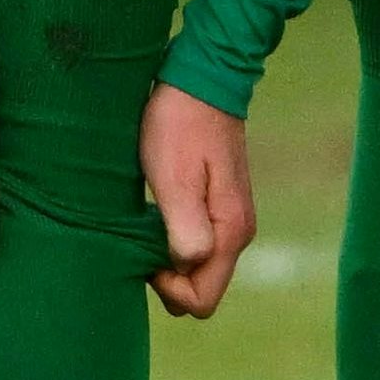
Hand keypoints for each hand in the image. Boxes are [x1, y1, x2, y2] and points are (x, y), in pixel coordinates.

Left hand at [139, 85, 257, 318]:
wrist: (201, 79)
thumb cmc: (179, 125)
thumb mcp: (174, 179)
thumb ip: (185, 231)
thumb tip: (187, 267)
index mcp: (231, 231)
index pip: (203, 301)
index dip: (168, 289)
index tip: (144, 253)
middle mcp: (239, 231)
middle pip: (202, 287)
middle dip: (167, 277)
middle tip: (139, 236)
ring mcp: (232, 218)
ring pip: (199, 266)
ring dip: (168, 256)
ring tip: (144, 221)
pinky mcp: (221, 205)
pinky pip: (198, 243)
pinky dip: (172, 238)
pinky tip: (154, 212)